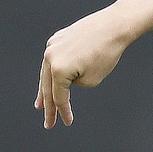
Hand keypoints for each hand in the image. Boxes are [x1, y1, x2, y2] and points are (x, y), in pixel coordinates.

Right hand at [35, 4, 134, 127]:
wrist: (112, 27)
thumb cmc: (106, 55)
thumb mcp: (91, 80)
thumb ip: (74, 85)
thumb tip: (67, 80)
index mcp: (57, 69)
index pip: (59, 97)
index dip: (63, 112)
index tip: (67, 123)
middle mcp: (50, 56)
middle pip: (48, 87)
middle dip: (49, 107)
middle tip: (48, 124)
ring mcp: (52, 46)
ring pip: (46, 73)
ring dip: (44, 90)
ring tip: (40, 105)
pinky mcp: (57, 39)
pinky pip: (52, 60)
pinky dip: (50, 72)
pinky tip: (49, 81)